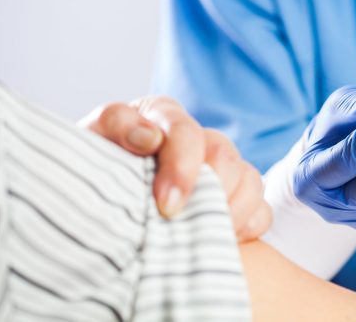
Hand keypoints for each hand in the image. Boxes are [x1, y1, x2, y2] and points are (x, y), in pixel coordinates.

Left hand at [80, 96, 270, 240]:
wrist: (96, 203)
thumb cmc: (94, 169)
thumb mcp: (93, 139)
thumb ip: (116, 125)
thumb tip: (148, 137)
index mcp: (163, 117)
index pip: (185, 130)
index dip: (182, 166)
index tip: (166, 205)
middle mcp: (198, 139)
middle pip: (225, 154)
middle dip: (210, 190)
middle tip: (183, 223)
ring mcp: (221, 169)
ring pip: (249, 179)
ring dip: (231, 209)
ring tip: (201, 234)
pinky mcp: (236, 199)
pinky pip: (262, 208)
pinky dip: (248, 225)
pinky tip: (220, 239)